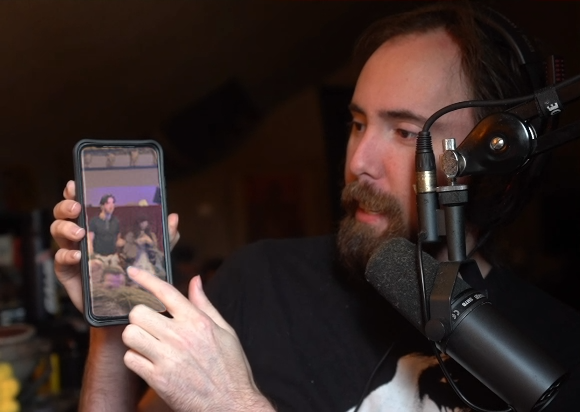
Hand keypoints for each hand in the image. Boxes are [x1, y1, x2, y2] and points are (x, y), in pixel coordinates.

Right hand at [50, 180, 180, 312]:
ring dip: (65, 228)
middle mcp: (82, 236)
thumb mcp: (154, 253)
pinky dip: (66, 255)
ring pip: (57, 231)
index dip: (75, 192)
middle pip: (64, 213)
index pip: (83, 204)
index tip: (74, 184)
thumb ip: (164, 236)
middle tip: (77, 207)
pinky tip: (78, 255)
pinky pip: (59, 259)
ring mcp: (73, 252)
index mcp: (99, 226)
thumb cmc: (136, 274)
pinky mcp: (67, 272)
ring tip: (79, 232)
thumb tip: (174, 217)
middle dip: (66, 206)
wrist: (125, 306)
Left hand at [122, 268, 272, 411]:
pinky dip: (136, 360)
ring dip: (135, 338)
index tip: (132, 272)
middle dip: (140, 317)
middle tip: (149, 325)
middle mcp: (180, 335)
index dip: (145, 278)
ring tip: (148, 344)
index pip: (165, 291)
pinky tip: (149, 363)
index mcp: (197, 321)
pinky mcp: (158, 379)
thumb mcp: (225, 331)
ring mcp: (168, 357)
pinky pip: (130, 359)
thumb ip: (205, 305)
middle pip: (139, 312)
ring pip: (130, 334)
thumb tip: (196, 281)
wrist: (232, 403)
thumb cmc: (231, 368)